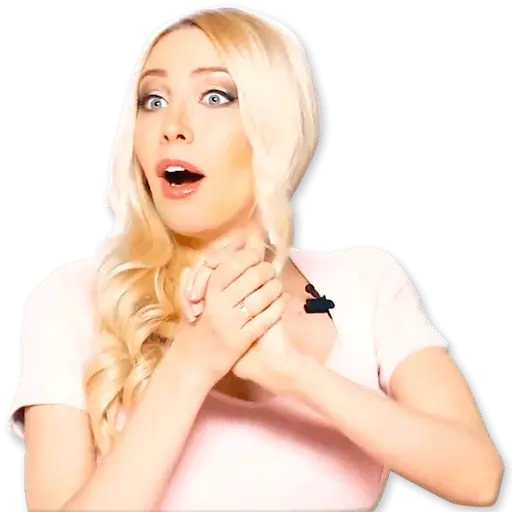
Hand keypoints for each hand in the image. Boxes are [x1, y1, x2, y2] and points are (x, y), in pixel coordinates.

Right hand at [172, 244, 285, 386]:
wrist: (191, 364)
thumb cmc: (192, 328)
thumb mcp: (190, 300)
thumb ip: (200, 278)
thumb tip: (219, 256)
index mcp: (206, 293)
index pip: (231, 266)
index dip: (248, 257)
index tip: (257, 254)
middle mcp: (219, 306)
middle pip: (251, 277)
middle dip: (266, 270)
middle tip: (270, 270)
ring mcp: (231, 323)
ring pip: (261, 297)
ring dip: (274, 287)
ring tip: (277, 285)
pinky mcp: (242, 340)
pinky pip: (265, 318)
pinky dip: (277, 307)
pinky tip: (281, 301)